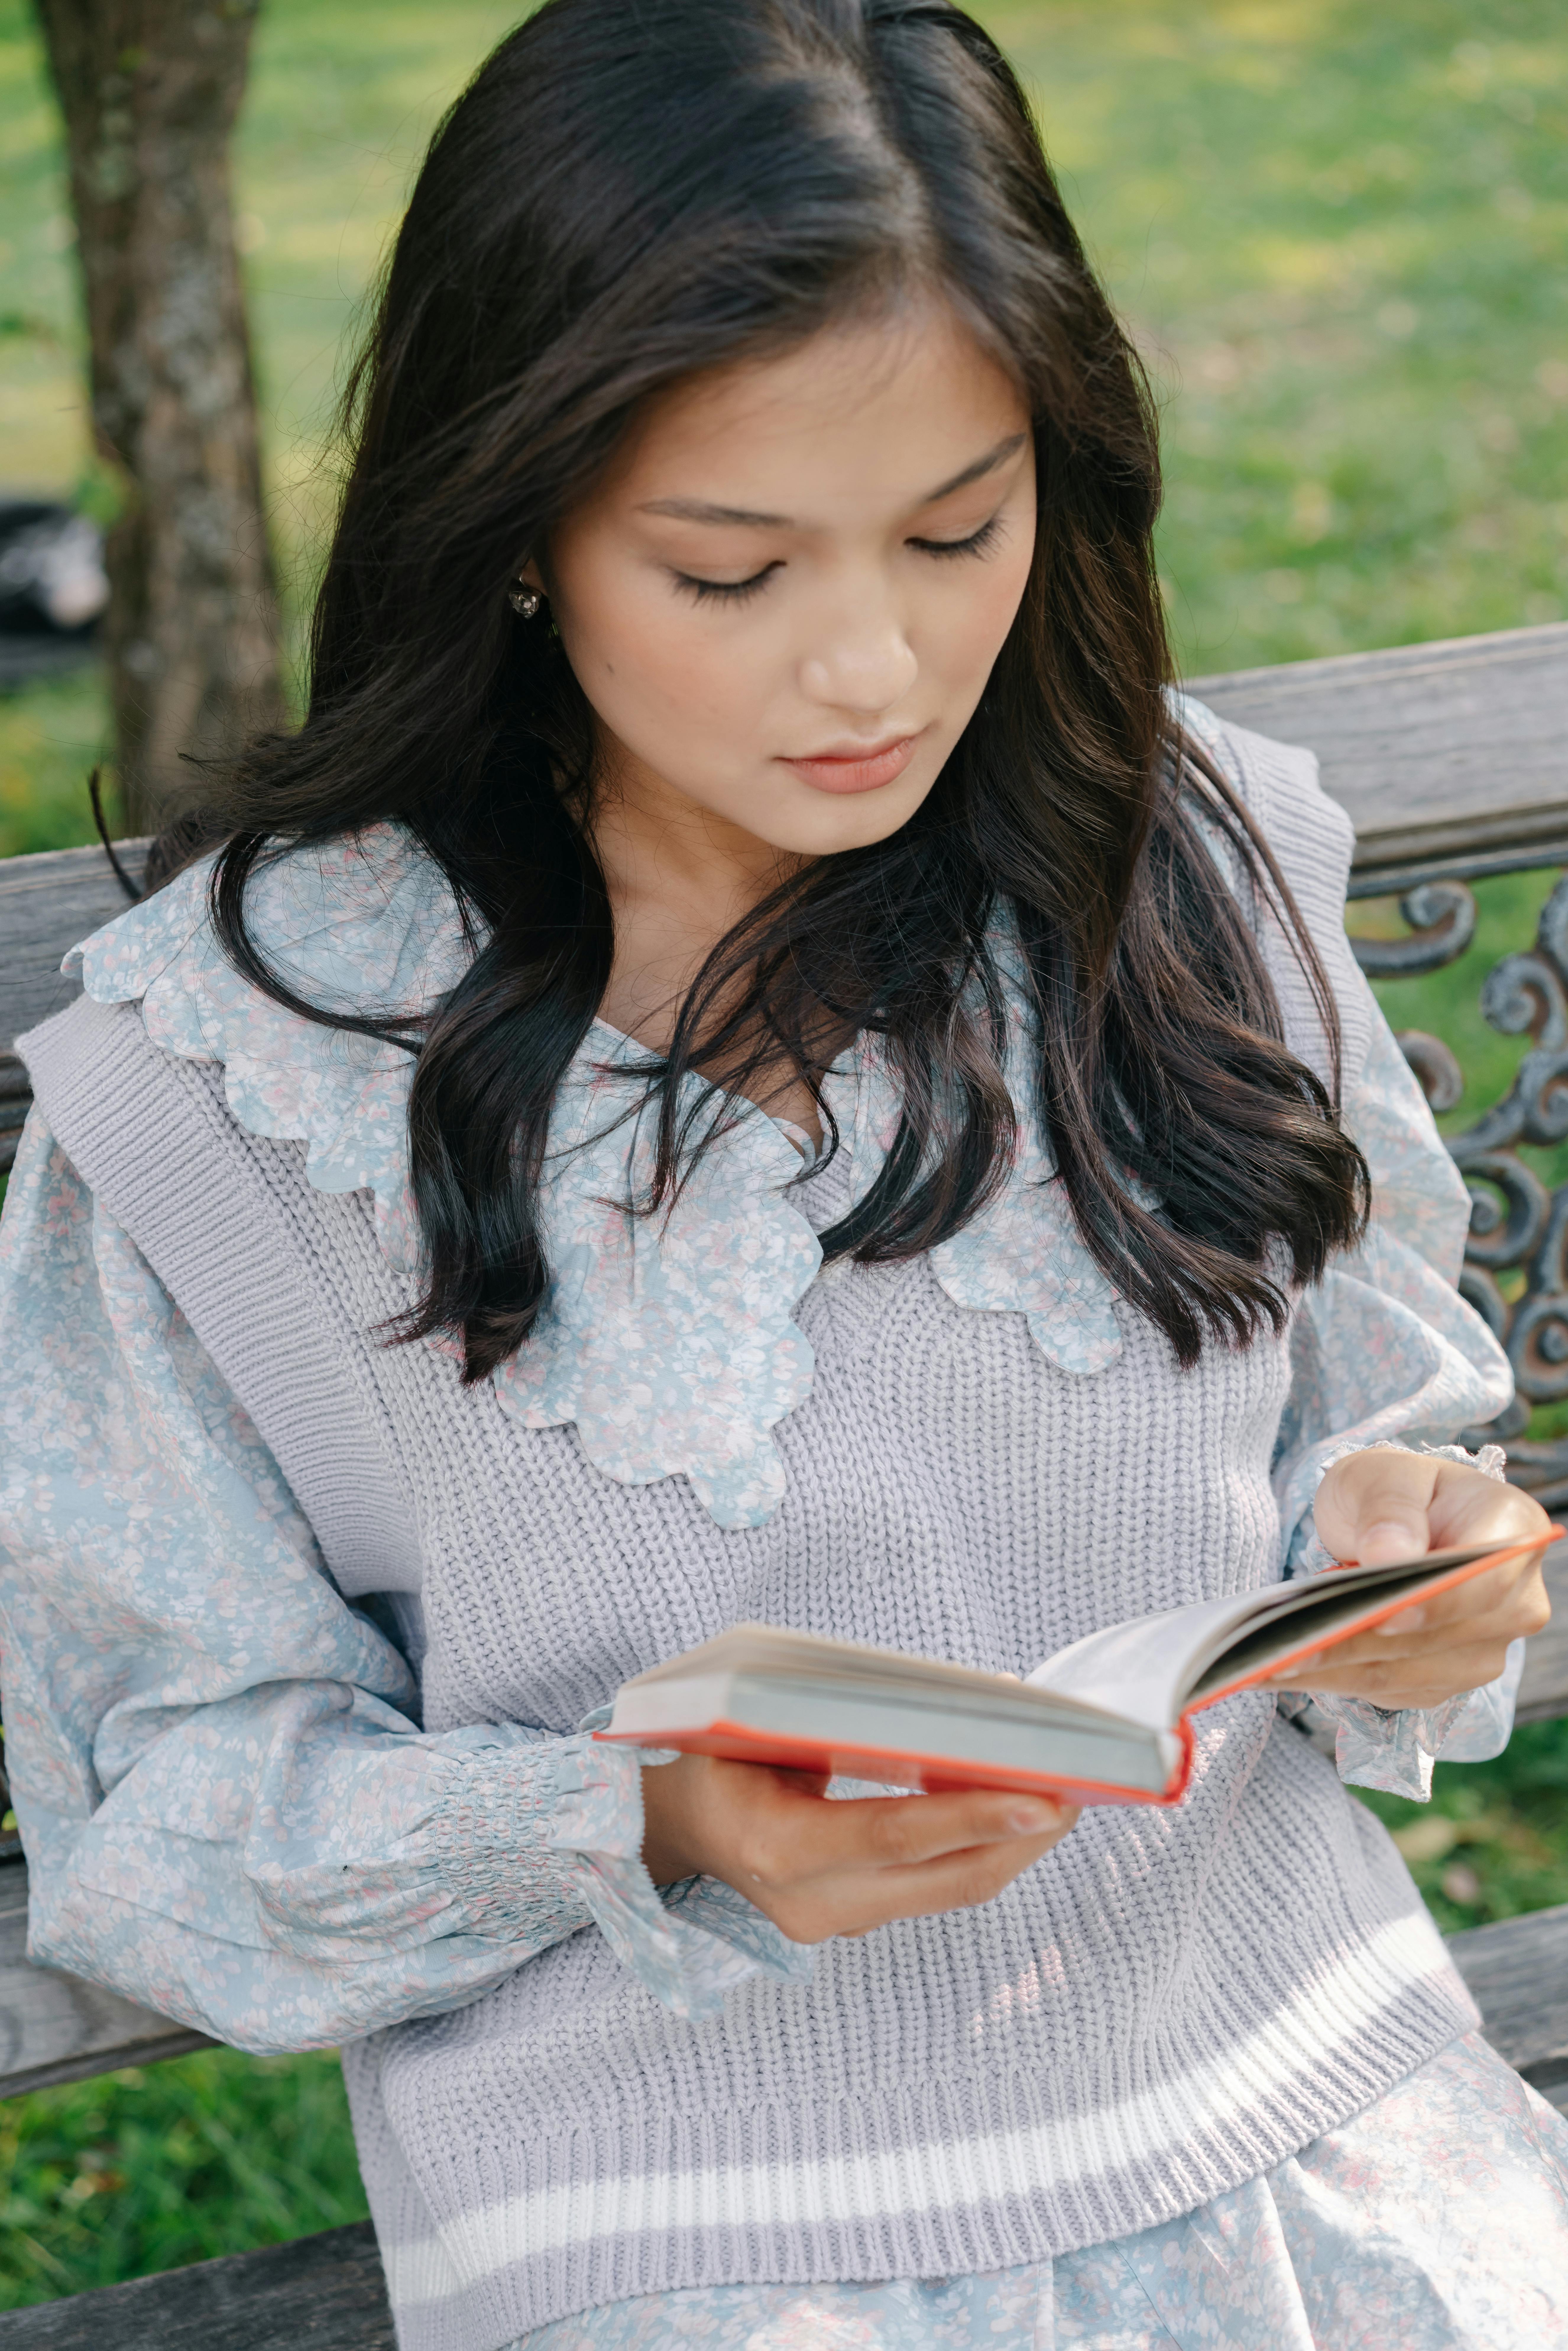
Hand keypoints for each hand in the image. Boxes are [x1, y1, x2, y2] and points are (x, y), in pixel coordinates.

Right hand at [640, 1750, 1076, 1942]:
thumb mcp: (754, 1725)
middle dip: (1020, 1839)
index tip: (1045, 1801)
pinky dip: (975, 1853)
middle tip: (1081, 1792)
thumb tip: (938, 1704)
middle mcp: (808, 1903)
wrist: (672, 1823)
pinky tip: (1011, 1816)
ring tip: (1062, 1801)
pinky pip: (930, 1890)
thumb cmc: (713, 1752)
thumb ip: (833, 1722)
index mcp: (774, 1848)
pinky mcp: (850, 1924)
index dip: (972, 1817)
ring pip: (947, 1892)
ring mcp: (831, 1925)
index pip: (893, 1835)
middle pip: (942, 1879)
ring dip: (1009, 1849)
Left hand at [1267, 1448, 1552, 1710]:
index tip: (1381, 1615)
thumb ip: (1390, 1508)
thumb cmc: (1393, 1490)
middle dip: (1361, 1643)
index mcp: (1513, 1533)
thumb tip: (1391, 1553)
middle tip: (1289, 1645)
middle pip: (1440, 1637)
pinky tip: (1285, 1669)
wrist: (1391, 1523)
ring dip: (1335, 1670)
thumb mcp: (1384, 1475)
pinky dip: (1333, 1681)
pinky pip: (1388, 1691)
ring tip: (1269, 1660)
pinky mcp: (1443, 1680)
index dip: (1435, 1604)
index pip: (1484, 1581)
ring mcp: (1483, 1649)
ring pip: (1406, 1672)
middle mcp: (1513, 1602)